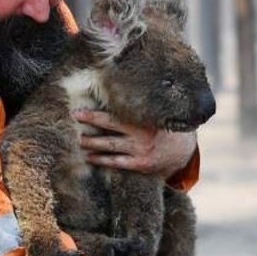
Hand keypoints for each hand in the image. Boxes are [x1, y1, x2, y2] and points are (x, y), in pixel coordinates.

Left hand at [73, 109, 196, 177]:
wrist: (182, 152)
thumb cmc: (163, 128)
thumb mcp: (156, 114)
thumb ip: (139, 107)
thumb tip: (116, 91)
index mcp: (145, 118)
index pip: (117, 112)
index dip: (97, 111)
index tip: (80, 108)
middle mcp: (142, 133)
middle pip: (110, 125)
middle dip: (91, 121)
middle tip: (74, 116)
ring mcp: (140, 150)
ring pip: (110, 145)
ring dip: (91, 142)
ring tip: (77, 139)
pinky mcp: (139, 164)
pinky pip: (116, 162)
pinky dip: (101, 159)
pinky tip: (89, 156)